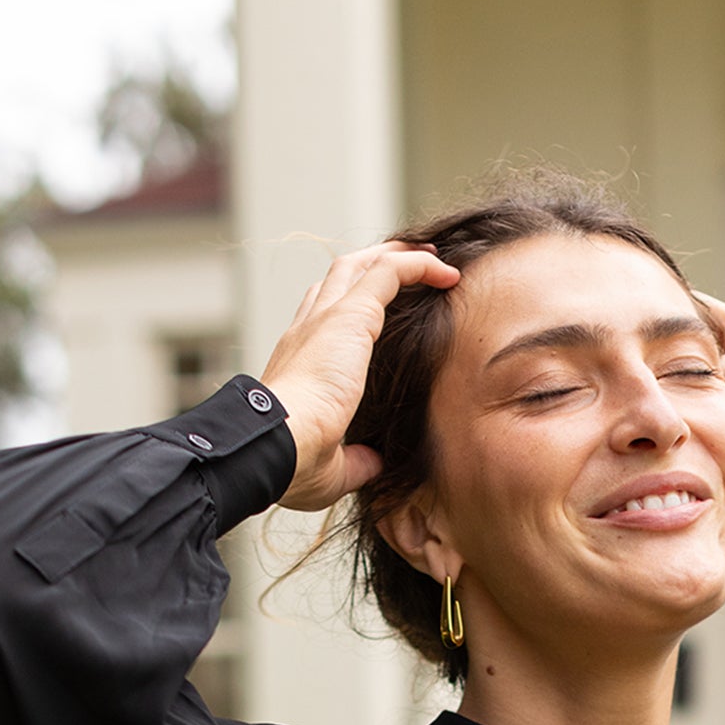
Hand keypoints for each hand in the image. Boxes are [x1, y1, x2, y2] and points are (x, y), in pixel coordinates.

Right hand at [260, 242, 460, 510]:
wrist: (278, 446)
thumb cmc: (294, 464)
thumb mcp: (333, 467)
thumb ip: (355, 461)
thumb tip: (373, 464)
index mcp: (300, 362)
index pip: (321, 315)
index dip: (351, 304)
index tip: (384, 309)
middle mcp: (307, 331)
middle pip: (339, 278)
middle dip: (374, 265)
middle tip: (412, 267)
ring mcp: (325, 319)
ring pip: (360, 265)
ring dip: (396, 256)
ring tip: (432, 259)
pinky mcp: (347, 316)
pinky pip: (389, 272)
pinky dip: (417, 264)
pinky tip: (446, 272)